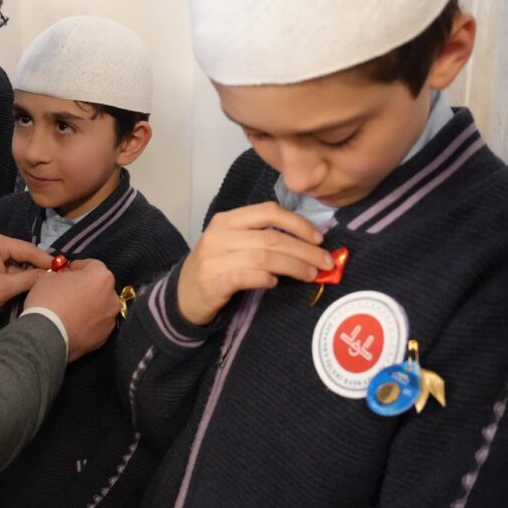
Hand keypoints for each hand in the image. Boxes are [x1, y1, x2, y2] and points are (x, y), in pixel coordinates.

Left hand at [0, 231, 51, 319]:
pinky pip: (8, 269)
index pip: (28, 250)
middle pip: (24, 255)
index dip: (47, 261)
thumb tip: (50, 276)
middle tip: (58, 280)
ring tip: (46, 285)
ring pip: (17, 264)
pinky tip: (29, 288)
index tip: (64, 270)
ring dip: (27, 276)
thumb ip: (28, 280)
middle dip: (38, 269)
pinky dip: (17, 278)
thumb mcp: (2, 288)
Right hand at [24, 258, 119, 361]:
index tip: (66, 271)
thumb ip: (62, 275)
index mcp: (102, 277)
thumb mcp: (49, 276)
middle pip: (99, 287)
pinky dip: (88, 323)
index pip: (92, 265)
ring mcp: (110, 319)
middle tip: (68, 291)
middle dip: (85, 287)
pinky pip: (96, 325)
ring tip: (70, 311)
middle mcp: (112, 297)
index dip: (78, 267)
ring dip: (88, 306)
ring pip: (100, 307)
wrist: (46, 336)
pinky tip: (73, 325)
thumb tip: (66, 279)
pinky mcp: (104, 338)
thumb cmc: (48, 299)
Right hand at [178, 202, 333, 325]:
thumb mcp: (232, 244)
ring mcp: (214, 258)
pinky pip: (248, 276)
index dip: (298, 223)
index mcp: (227, 219)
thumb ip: (261, 238)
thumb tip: (308, 243)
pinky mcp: (213, 281)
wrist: (182, 296)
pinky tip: (275, 283)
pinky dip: (266, 279)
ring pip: (264, 257)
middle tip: (326, 263)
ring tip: (311, 275)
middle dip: (305, 250)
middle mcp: (219, 234)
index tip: (319, 238)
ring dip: (294, 266)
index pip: (268, 211)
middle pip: (272, 237)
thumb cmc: (215, 268)